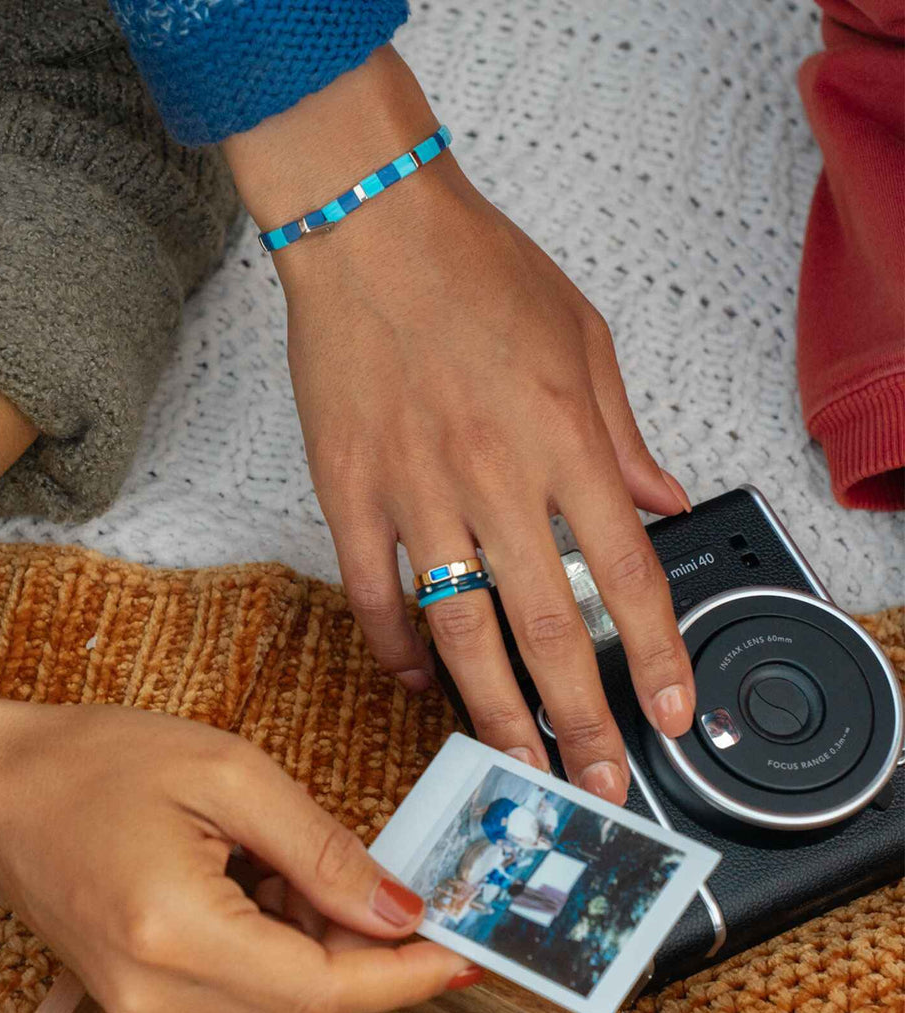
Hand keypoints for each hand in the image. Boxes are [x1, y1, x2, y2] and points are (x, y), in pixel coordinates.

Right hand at [0, 699, 475, 1012]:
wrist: (0, 789)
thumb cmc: (103, 762)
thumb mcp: (228, 774)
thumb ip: (320, 848)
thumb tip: (397, 908)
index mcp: (176, 938)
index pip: (323, 993)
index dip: (406, 976)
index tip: (466, 950)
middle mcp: (156, 999)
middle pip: (307, 1006)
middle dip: (370, 950)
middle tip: (397, 880)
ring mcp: (144, 1009)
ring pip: (280, 1002)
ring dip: (322, 941)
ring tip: (303, 860)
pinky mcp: (144, 999)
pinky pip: (242, 992)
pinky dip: (281, 942)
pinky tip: (270, 879)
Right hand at [224, 47, 695, 805]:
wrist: (370, 228)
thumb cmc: (477, 269)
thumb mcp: (582, 338)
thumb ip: (623, 433)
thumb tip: (661, 500)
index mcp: (563, 436)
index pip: (626, 573)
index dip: (653, 654)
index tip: (664, 712)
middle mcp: (494, 475)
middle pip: (545, 627)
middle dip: (578, 721)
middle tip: (593, 782)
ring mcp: (414, 489)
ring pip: (457, 628)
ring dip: (491, 709)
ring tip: (515, 764)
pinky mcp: (348, 490)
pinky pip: (372, 592)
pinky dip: (396, 649)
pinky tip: (419, 680)